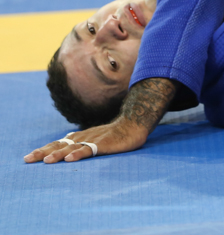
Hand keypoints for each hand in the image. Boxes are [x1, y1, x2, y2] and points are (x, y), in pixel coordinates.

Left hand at [24, 117, 149, 163]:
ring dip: (58, 154)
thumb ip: (81, 143)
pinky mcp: (103, 144)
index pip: (57, 143)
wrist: (132, 124)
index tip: (29, 157)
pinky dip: (78, 154)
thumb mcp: (94, 138)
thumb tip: (66, 147)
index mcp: (79, 137)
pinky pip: (88, 150)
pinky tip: (70, 159)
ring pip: (71, 147)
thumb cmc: (113, 134)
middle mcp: (82, 138)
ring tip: (46, 161)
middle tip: (28, 159)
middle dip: (43, 152)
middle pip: (59, 145)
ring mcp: (92, 140)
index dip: (43, 149)